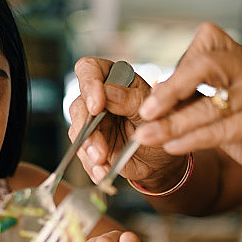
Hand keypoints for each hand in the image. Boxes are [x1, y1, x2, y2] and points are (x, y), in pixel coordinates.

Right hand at [70, 57, 188, 187]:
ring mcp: (92, 124)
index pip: (90, 69)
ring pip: (77, 133)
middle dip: (86, 128)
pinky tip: (102, 173)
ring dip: (88, 150)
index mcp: (116, 80)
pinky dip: (92, 167)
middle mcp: (99, 100)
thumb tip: (108, 93)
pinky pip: (83, 156)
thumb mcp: (154, 110)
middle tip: (99, 144)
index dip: (89, 84)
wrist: (163, 157)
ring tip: (102, 162)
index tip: (97, 105)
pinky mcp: (90, 146)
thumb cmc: (163, 124)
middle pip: (79, 105)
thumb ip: (132, 100)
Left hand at [135, 22, 241, 189]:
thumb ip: (195, 96)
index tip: (153, 96)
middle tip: (145, 116)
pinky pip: (223, 133)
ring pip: (211, 109)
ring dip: (173, 125)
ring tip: (148, 137)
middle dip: (171, 93)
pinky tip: (174, 147)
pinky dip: (193, 141)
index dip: (177, 70)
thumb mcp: (226, 102)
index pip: (207, 47)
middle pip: (207, 68)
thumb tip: (155, 95)